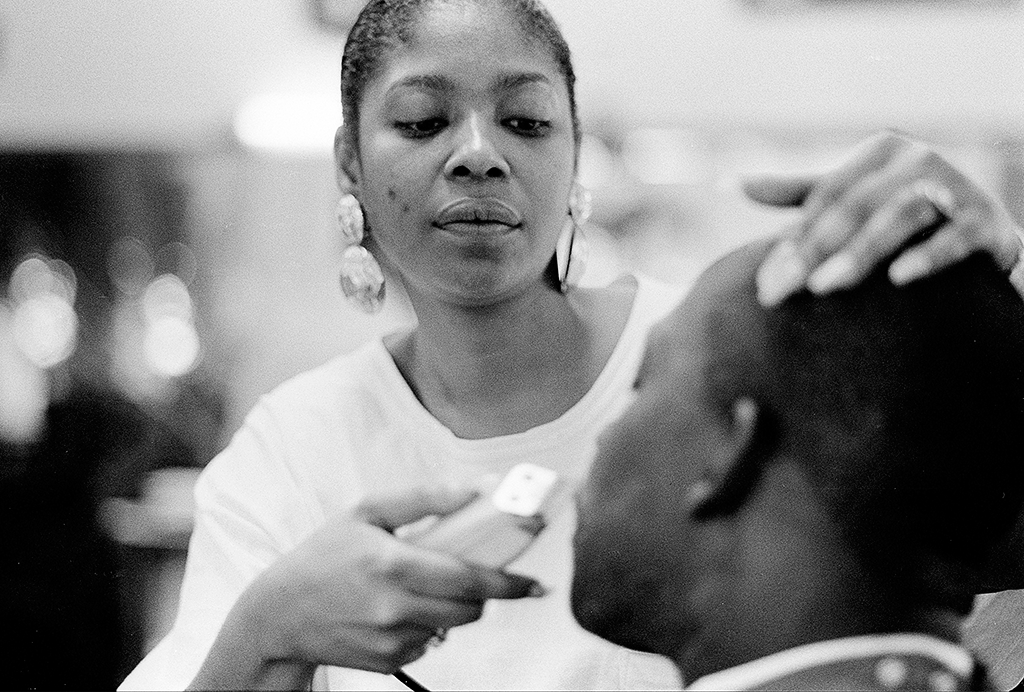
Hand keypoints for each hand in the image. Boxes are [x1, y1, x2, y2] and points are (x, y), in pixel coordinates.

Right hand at [194, 486, 541, 688]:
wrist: (278, 614)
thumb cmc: (324, 554)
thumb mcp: (367, 511)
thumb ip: (425, 498)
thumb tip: (476, 488)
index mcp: (393, 565)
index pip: (470, 578)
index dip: (509, 581)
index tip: (535, 582)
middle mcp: (395, 608)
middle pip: (471, 608)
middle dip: (486, 592)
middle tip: (478, 574)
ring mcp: (392, 640)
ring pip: (453, 626)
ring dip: (456, 607)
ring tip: (424, 585)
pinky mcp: (388, 662)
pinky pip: (430, 643)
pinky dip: (428, 625)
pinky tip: (400, 608)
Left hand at [744, 130, 1023, 305]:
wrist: (985, 234)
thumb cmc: (902, 216)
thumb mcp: (850, 197)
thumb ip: (795, 192)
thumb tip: (726, 183)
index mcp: (880, 152)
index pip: (825, 198)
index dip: (792, 240)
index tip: (765, 283)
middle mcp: (917, 161)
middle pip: (854, 207)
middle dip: (813, 252)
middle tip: (781, 291)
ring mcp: (955, 188)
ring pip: (899, 216)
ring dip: (861, 251)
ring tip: (825, 285)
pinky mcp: (986, 222)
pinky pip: (955, 237)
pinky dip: (928, 255)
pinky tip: (899, 278)